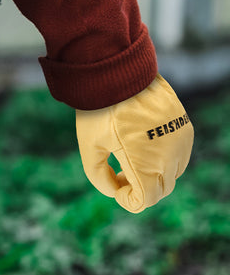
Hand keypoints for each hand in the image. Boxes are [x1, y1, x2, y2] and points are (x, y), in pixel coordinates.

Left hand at [75, 75, 192, 212]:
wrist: (118, 73)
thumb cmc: (100, 111)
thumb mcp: (90, 147)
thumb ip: (99, 175)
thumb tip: (114, 190)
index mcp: (146, 163)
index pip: (147, 200)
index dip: (129, 201)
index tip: (115, 188)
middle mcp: (170, 155)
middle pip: (161, 189)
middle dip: (140, 188)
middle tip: (117, 175)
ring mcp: (181, 140)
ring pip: (172, 172)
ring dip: (152, 173)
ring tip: (126, 158)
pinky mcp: (185, 127)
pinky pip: (178, 153)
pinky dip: (161, 157)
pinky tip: (140, 144)